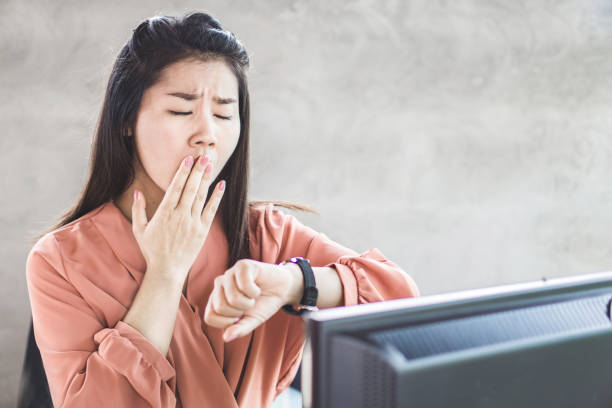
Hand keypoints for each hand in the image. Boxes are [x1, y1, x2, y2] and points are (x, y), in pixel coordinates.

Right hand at [131, 154, 224, 283]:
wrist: (167, 270)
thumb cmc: (152, 250)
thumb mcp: (139, 229)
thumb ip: (139, 209)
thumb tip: (137, 191)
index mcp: (164, 214)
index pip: (175, 188)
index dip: (182, 172)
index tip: (188, 159)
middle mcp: (180, 216)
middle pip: (190, 188)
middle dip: (197, 170)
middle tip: (203, 155)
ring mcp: (192, 223)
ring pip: (201, 196)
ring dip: (206, 178)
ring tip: (210, 163)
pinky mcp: (202, 230)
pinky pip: (211, 210)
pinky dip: (216, 196)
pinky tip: (221, 184)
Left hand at [204, 260, 300, 341]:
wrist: (283, 289)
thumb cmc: (264, 304)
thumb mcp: (252, 321)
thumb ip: (239, 329)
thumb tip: (226, 337)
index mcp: (216, 299)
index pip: (209, 316)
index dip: (227, 322)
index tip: (240, 317)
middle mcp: (219, 284)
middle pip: (220, 307)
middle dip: (240, 311)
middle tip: (249, 304)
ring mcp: (230, 273)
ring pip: (232, 297)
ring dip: (249, 302)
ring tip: (253, 296)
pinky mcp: (242, 265)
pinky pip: (244, 285)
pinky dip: (254, 291)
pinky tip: (257, 287)